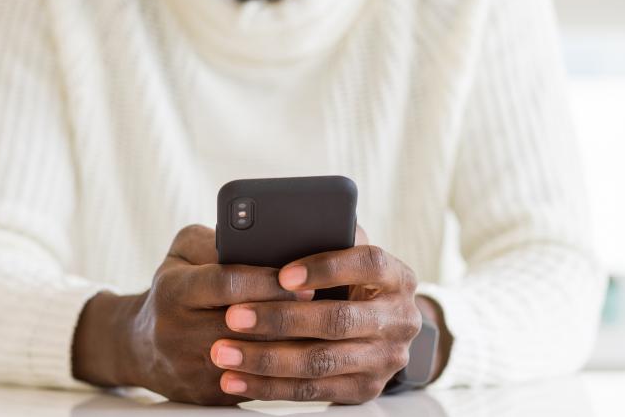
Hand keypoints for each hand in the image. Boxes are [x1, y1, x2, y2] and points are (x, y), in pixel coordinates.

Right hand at [72, 225, 310, 405]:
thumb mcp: (184, 253)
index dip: (265, 281)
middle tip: (321, 302)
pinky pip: (251, 383)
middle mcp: (176, 332)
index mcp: (172, 290)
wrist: (141, 345)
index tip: (299, 277)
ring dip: (290, 344)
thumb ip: (216, 240)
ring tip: (320, 327)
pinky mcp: (205, 395)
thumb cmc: (174, 287)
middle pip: (244, 325)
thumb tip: (262, 240)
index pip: (226, 283)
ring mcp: (190, 368)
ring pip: (253, 359)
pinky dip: (280, 370)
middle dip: (286, 313)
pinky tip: (302, 353)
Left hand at [210, 237, 422, 403]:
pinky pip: (311, 391)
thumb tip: (274, 233)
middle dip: (281, 319)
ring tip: (224, 352)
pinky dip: (268, 386)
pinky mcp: (364, 389)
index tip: (284, 274)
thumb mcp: (347, 256)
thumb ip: (326, 240)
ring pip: (320, 361)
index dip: (327, 267)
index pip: (369, 264)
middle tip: (233, 316)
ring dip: (266, 358)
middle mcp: (400, 319)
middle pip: (338, 319)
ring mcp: (385, 359)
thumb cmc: (347, 280)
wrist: (378, 329)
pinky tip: (235, 379)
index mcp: (398, 276)